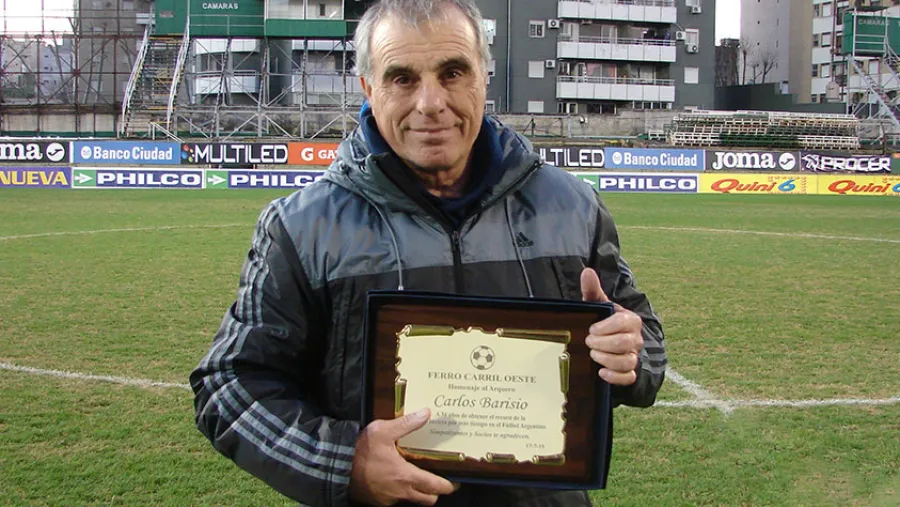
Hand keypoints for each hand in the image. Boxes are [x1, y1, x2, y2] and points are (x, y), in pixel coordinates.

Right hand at [349, 408, 457, 505]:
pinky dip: (399, 492)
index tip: (454, 482)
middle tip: (438, 481)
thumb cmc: (360, 451)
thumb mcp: (383, 431)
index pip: (436, 486)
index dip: (448, 486)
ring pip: (412, 500)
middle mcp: (401, 492)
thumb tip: (426, 413)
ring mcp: (389, 499)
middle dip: (436, 492)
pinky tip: (394, 479)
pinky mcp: (378, 501)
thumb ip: (407, 423)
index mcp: (406, 476)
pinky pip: (395, 500)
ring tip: (417, 478)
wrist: (336, 467)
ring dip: (417, 493)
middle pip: (428, 499)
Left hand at [580, 267, 642, 385]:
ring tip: (593, 354)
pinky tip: (601, 372)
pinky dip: (614, 376)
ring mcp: (634, 356)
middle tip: (588, 342)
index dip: (605, 327)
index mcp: (630, 320)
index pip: (623, 323)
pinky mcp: (630, 372)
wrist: (610, 342)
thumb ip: (593, 290)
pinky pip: (628, 377)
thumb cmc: (603, 321)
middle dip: (602, 343)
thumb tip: (587, 271)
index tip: (591, 329)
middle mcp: (636, 338)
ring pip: (627, 361)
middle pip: (625, 343)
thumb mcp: (598, 305)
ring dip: (606, 359)